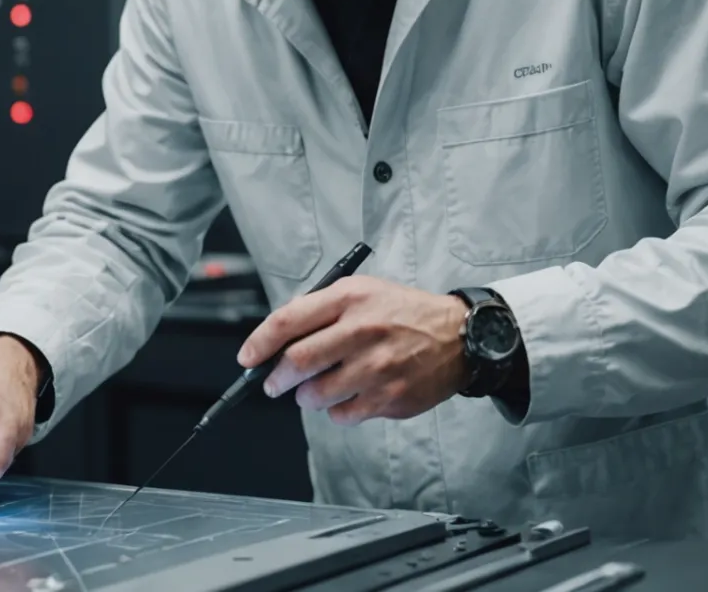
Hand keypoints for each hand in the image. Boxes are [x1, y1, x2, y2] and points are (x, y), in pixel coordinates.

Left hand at [237, 276, 467, 424]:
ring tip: (314, 389)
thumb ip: (320, 310)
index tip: (247, 358)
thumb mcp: (362, 292)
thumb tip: (276, 340)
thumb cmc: (403, 313)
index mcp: (350, 298)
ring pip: (316, 395)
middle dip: (275, 378)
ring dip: (305, 397)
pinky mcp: (391, 398)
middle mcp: (363, 330)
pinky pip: (343, 415)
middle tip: (273, 384)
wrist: (460, 337)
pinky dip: (335, 412)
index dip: (260, 342)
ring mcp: (378, 367)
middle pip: (297, 361)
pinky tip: (347, 397)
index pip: (289, 321)